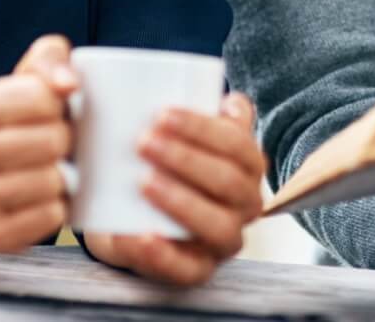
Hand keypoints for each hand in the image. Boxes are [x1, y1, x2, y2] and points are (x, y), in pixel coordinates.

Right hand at [0, 35, 78, 252]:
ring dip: (66, 175)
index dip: (61, 103)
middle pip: (50, 142)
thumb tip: (69, 83)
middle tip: (62, 142)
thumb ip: (50, 59)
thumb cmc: (16, 119)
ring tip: (59, 168)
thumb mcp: (27, 78)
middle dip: (66, 140)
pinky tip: (53, 196)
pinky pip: (46, 219)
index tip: (57, 109)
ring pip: (49, 182)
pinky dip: (59, 207)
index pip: (41, 97)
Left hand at [82, 93, 265, 285]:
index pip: (238, 145)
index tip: (161, 114)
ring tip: (143, 182)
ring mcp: (223, 242)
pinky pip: (188, 270)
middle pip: (229, 183)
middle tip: (143, 142)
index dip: (203, 129)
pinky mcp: (196, 272)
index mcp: (248, 167)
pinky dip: (163, 254)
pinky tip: (140, 234)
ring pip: (219, 227)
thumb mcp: (180, 133)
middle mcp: (245, 206)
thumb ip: (202, 104)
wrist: (126, 214)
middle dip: (187, 160)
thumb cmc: (160, 162)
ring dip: (181, 202)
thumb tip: (232, 102)